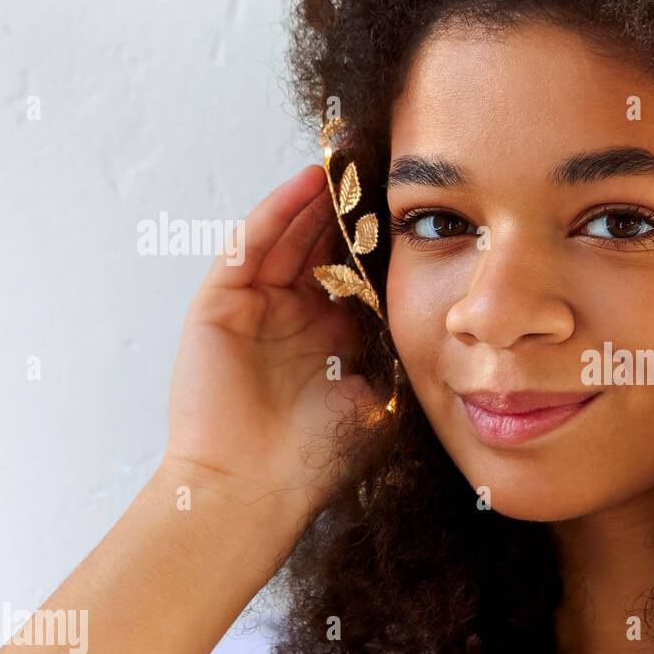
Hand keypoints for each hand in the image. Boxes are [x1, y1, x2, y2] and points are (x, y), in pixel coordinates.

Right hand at [160, 165, 385, 514]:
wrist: (254, 490)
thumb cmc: (316, 457)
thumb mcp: (373, 393)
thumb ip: (393, 349)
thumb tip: (435, 310)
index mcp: (329, 337)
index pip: (355, 273)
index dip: (379, 242)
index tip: (412, 210)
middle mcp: (291, 316)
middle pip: (319, 246)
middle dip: (348, 212)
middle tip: (380, 172)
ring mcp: (253, 309)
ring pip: (286, 238)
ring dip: (314, 201)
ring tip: (346, 164)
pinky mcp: (218, 305)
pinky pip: (249, 246)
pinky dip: (277, 212)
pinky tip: (306, 185)